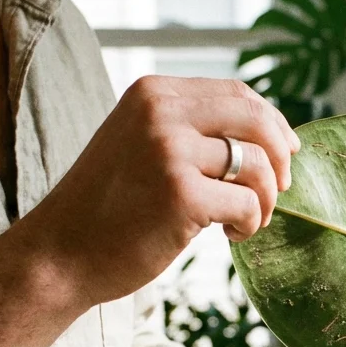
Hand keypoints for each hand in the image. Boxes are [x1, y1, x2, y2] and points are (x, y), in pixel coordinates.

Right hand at [19, 76, 299, 306]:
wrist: (60, 253)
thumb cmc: (109, 206)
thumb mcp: (141, 143)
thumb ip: (190, 128)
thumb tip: (269, 133)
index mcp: (153, 93)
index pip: (237, 93)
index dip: (272, 123)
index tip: (286, 152)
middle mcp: (160, 112)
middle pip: (256, 120)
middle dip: (281, 156)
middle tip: (282, 187)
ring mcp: (170, 151)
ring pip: (257, 164)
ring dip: (266, 198)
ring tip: (246, 220)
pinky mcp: (181, 195)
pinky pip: (248, 203)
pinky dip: (250, 223)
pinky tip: (230, 234)